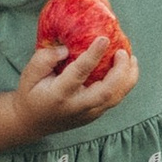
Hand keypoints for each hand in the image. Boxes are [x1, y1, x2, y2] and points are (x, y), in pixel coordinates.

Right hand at [2, 32, 139, 141]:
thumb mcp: (29, 74)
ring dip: (128, 78)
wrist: (32, 123)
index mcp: (59, 94)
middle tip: (123, 51)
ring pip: (115, 98)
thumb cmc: (31, 93)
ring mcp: (88, 114)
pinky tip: (126, 69)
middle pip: (107, 92)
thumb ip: (45, 58)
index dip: (93, 55)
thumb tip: (67, 49)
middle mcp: (77, 107)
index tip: (104, 38)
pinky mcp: (95, 115)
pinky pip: (114, 99)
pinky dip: (124, 84)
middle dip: (120, 71)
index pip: (79, 73)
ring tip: (131, 59)